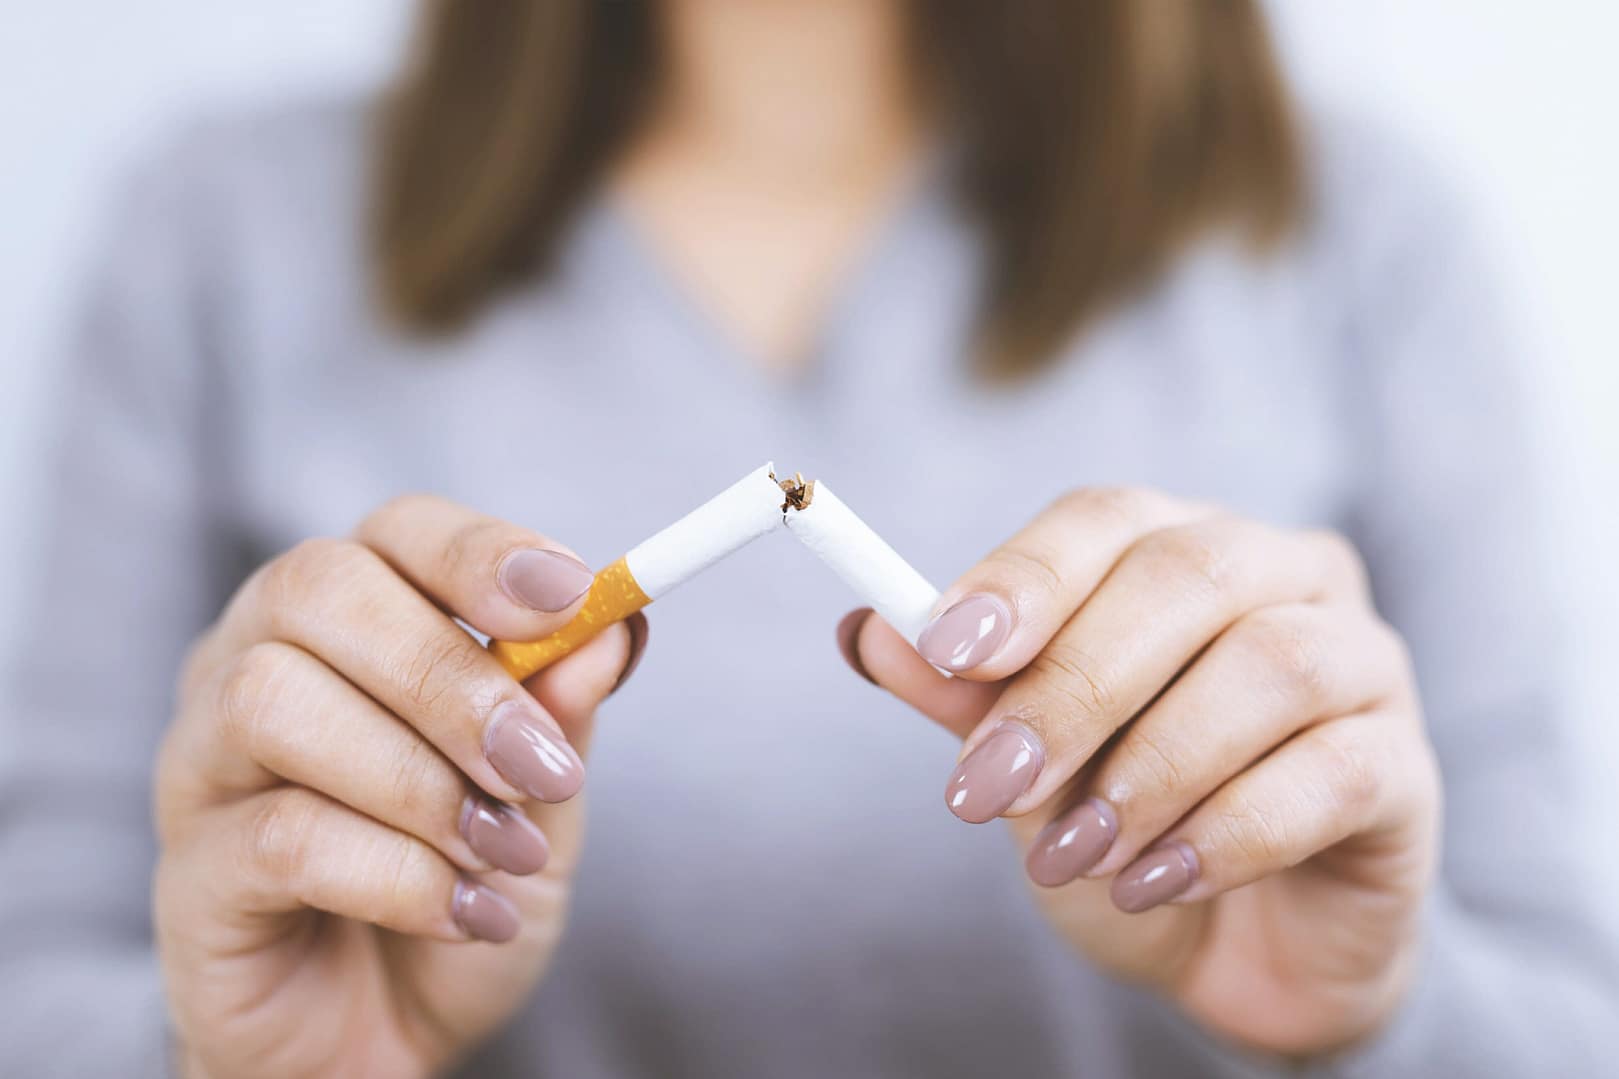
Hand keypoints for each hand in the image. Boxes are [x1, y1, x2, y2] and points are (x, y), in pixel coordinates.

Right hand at [154, 496, 646, 1078]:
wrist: (392, 1036)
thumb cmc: (461, 884)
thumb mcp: (540, 797)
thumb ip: (563, 708)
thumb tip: (617, 623)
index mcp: (350, 621)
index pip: (397, 532)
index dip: (481, 552)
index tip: (573, 596)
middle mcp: (253, 663)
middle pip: (321, 591)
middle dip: (451, 676)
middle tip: (542, 765)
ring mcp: (204, 763)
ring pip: (276, 701)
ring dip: (421, 781)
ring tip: (502, 852)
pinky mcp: (189, 872)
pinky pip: (282, 837)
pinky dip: (399, 874)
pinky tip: (462, 913)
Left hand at [840, 487, 1439, 1057]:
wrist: (1235, 948)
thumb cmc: (1124, 826)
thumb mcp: (1029, 766)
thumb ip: (967, 697)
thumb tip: (870, 633)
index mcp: (1182, 548)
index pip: (1106, 518)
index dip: (1027, 576)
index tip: (950, 648)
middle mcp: (1285, 577)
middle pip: (1187, 577)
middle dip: (1074, 686)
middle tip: (989, 786)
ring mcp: (1361, 663)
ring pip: (1268, 666)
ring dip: (1151, 767)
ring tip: (1074, 854)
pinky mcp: (1403, 767)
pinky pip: (1329, 773)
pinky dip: (1225, 831)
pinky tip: (1157, 882)